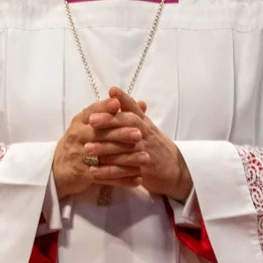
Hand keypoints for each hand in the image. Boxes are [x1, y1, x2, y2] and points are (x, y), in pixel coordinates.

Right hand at [53, 97, 137, 198]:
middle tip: (139, 134)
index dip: (104, 108)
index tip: (119, 104)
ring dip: (127, 158)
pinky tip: (138, 179)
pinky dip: (122, 179)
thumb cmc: (78, 144)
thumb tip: (140, 103)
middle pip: (99, 134)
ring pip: (105, 156)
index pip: (92, 112)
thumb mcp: (88, 126)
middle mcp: (77, 137)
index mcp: (79, 123)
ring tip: (145, 159)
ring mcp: (78, 156)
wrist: (56, 169)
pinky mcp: (82, 174)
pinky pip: (105, 177)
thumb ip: (111, 115)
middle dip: (120, 133)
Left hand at [85, 87, 193, 201]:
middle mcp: (146, 135)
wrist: (175, 170)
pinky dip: (109, 172)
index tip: (112, 90)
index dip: (124, 99)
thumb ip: (129, 110)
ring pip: (126, 148)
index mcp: (144, 123)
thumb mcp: (144, 125)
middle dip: (111, 121)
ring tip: (87, 148)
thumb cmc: (154, 144)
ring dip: (106, 148)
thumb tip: (113, 91)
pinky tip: (93, 171)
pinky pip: (125, 172)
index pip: (134, 108)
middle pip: (130, 124)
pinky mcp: (144, 171)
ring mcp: (146, 152)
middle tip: (91, 120)